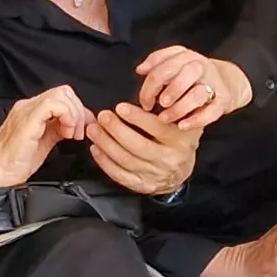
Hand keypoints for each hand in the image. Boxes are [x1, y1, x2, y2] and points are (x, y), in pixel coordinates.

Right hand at [0, 85, 94, 187]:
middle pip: (64, 92)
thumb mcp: (44, 142)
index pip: (62, 97)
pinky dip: (67, 116)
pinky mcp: (27, 119)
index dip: (78, 111)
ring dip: (74, 115)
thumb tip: (75, 124)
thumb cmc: (15, 163)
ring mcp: (26, 110)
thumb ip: (58, 129)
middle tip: (77, 134)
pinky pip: (53, 104)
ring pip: (61, 95)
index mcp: (31, 110)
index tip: (82, 130)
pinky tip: (66, 133)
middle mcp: (28, 106)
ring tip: (71, 135)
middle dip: (79, 111)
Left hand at [86, 99, 200, 196]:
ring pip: (126, 160)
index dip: (137, 118)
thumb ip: (170, 108)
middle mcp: (167, 159)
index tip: (120, 107)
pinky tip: (96, 149)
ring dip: (106, 144)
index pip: (157, 128)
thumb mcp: (182, 123)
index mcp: (179, 141)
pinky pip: (120, 175)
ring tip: (94, 129)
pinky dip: (105, 162)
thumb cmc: (178, 141)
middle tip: (102, 116)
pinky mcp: (141, 185)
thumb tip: (150, 92)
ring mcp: (154, 174)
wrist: (181, 172)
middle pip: (138, 145)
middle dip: (116, 130)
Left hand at [133, 47, 251, 129]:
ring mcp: (213, 84)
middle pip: (186, 73)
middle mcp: (200, 67)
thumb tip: (140, 70)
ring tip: (164, 118)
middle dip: (169, 90)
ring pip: (198, 94)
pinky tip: (182, 126)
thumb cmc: (191, 76)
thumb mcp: (174, 63)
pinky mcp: (222, 101)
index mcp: (185, 56)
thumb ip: (156, 64)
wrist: (226, 82)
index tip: (144, 102)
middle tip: (158, 104)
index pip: (165, 64)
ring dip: (179, 107)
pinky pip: (211, 112)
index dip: (151, 84)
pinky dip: (196, 120)